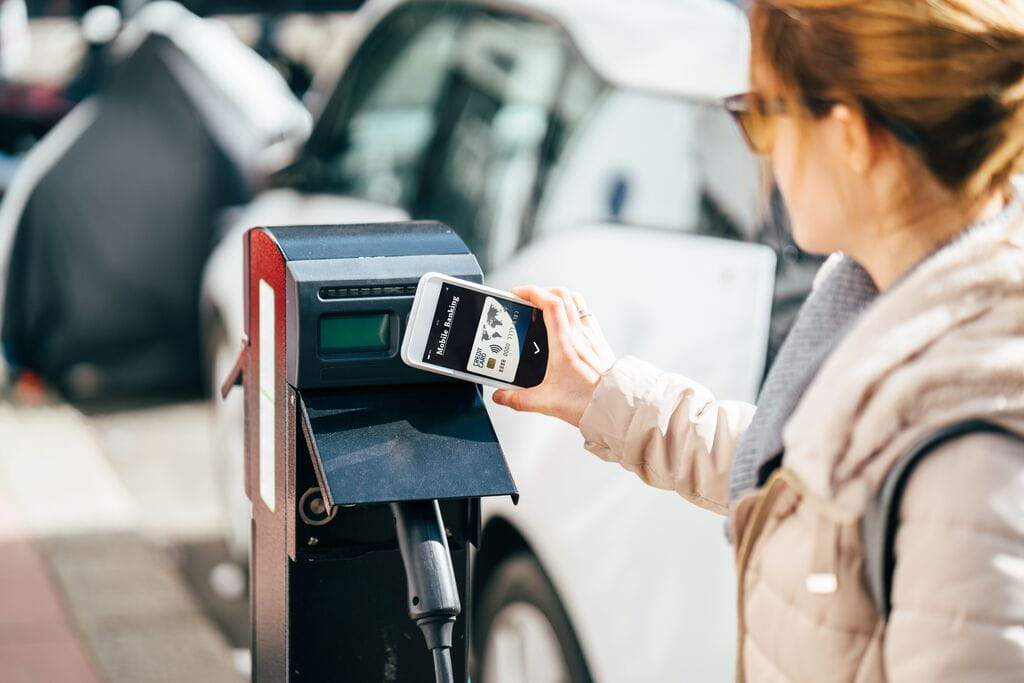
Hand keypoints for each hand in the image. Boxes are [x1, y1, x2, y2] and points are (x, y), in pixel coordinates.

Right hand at [492, 286, 615, 426]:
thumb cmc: (587, 403)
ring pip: (577, 301)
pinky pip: (586, 314)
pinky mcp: (599, 342)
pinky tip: (565, 323)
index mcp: (565, 345)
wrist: (615, 407)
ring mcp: (591, 336)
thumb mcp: (547, 402)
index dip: (532, 292)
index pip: (550, 303)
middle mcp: (580, 335)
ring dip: (559, 297)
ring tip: (544, 306)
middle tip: (527, 300)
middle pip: (563, 295)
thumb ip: (519, 399)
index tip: (518, 293)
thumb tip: (502, 396)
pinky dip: (573, 309)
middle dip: (542, 290)